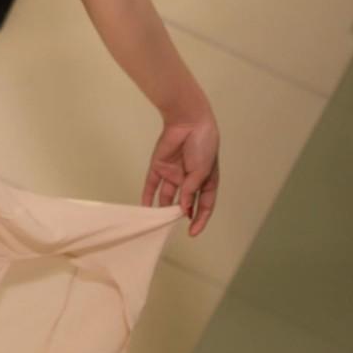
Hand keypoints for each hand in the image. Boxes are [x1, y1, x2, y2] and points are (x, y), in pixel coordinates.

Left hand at [142, 109, 219, 236]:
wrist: (188, 121)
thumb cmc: (203, 144)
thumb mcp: (203, 171)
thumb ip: (192, 190)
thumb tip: (184, 208)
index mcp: (207, 179)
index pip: (204, 204)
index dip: (200, 219)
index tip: (192, 232)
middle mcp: (190, 178)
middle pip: (185, 202)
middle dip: (180, 215)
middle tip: (173, 227)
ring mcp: (174, 173)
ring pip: (167, 195)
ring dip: (164, 208)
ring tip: (158, 222)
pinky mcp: (159, 166)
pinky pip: (152, 184)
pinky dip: (148, 196)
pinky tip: (145, 208)